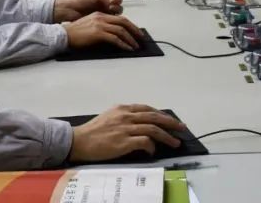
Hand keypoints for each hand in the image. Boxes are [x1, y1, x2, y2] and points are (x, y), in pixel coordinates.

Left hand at [53, 0, 122, 21]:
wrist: (68, 9)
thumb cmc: (79, 0)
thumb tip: (118, 1)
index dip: (117, 1)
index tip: (113, 2)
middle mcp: (104, 5)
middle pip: (118, 8)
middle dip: (116, 8)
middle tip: (109, 8)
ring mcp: (102, 14)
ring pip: (114, 16)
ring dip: (113, 15)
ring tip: (107, 14)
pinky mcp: (100, 23)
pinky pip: (108, 23)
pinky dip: (110, 22)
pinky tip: (107, 21)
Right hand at [63, 12, 143, 50]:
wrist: (64, 35)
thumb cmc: (75, 33)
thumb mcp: (90, 25)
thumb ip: (101, 26)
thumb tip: (113, 35)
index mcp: (100, 14)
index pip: (119, 18)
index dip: (130, 25)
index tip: (135, 32)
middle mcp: (101, 17)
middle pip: (123, 22)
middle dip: (134, 30)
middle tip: (141, 38)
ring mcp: (100, 24)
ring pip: (121, 30)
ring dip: (130, 39)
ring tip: (136, 46)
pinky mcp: (98, 33)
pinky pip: (115, 39)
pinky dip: (123, 44)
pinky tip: (127, 48)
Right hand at [69, 105, 184, 162]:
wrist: (79, 141)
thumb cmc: (92, 131)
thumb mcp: (109, 117)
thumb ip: (124, 118)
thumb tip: (139, 125)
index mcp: (123, 108)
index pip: (148, 109)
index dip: (162, 114)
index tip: (170, 120)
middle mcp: (126, 116)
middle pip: (155, 116)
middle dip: (171, 122)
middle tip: (182, 128)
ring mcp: (126, 128)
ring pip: (153, 129)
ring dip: (167, 136)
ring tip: (175, 142)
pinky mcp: (124, 142)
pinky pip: (144, 142)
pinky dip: (152, 146)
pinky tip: (153, 151)